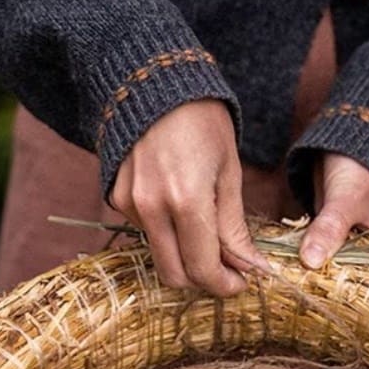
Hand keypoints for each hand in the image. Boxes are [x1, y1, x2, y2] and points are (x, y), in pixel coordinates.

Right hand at [109, 99, 269, 295]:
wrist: (154, 83)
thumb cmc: (202, 122)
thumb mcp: (229, 173)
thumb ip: (234, 228)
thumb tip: (251, 269)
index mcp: (185, 201)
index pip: (203, 269)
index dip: (225, 285)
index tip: (243, 282)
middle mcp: (151, 208)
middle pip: (175, 275)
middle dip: (203, 280)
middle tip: (228, 269)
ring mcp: (129, 205)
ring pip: (160, 256)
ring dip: (186, 256)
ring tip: (208, 232)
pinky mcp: (117, 199)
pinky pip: (146, 233)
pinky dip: (168, 233)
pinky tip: (180, 206)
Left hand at [300, 153, 368, 368]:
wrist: (352, 140)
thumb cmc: (362, 164)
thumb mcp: (347, 197)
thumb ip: (330, 228)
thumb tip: (311, 262)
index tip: (358, 346)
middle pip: (368, 295)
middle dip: (346, 314)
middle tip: (323, 342)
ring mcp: (361, 254)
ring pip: (344, 284)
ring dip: (325, 297)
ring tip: (305, 328)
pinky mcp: (339, 247)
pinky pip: (327, 270)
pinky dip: (313, 280)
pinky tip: (294, 298)